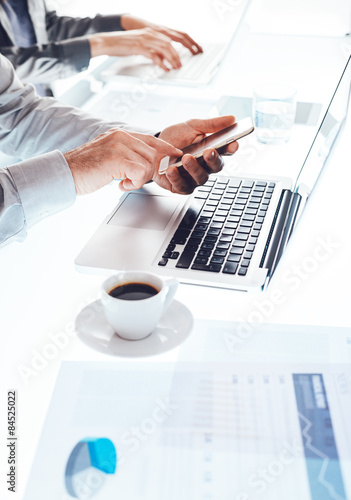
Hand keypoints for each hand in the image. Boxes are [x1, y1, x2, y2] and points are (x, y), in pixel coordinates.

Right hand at [64, 129, 181, 194]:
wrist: (65, 174)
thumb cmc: (86, 169)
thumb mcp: (110, 157)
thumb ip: (127, 157)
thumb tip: (146, 165)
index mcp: (121, 134)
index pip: (152, 140)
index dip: (166, 150)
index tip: (176, 157)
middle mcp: (122, 136)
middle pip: (154, 154)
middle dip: (151, 172)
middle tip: (134, 180)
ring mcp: (119, 146)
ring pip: (149, 164)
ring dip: (139, 179)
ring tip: (123, 181)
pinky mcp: (116, 158)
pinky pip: (140, 173)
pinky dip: (133, 183)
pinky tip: (120, 184)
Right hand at [89, 28, 182, 70]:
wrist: (107, 42)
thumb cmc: (122, 45)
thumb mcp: (139, 45)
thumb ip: (150, 49)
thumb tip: (160, 59)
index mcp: (150, 32)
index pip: (168, 40)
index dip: (176, 50)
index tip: (180, 58)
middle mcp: (149, 34)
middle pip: (168, 44)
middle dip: (176, 56)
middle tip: (180, 65)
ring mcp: (144, 40)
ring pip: (164, 49)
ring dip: (172, 59)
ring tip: (175, 67)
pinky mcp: (139, 47)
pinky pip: (154, 55)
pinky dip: (162, 63)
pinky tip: (165, 68)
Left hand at [153, 115, 238, 193]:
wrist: (152, 148)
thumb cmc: (174, 139)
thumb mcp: (192, 126)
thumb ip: (212, 124)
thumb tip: (232, 118)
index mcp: (211, 151)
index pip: (226, 151)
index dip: (231, 148)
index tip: (233, 143)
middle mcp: (204, 166)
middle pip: (216, 167)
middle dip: (213, 159)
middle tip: (208, 151)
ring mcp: (193, 178)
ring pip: (200, 178)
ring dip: (194, 168)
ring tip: (186, 158)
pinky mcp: (180, 187)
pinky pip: (182, 186)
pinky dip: (176, 177)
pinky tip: (171, 169)